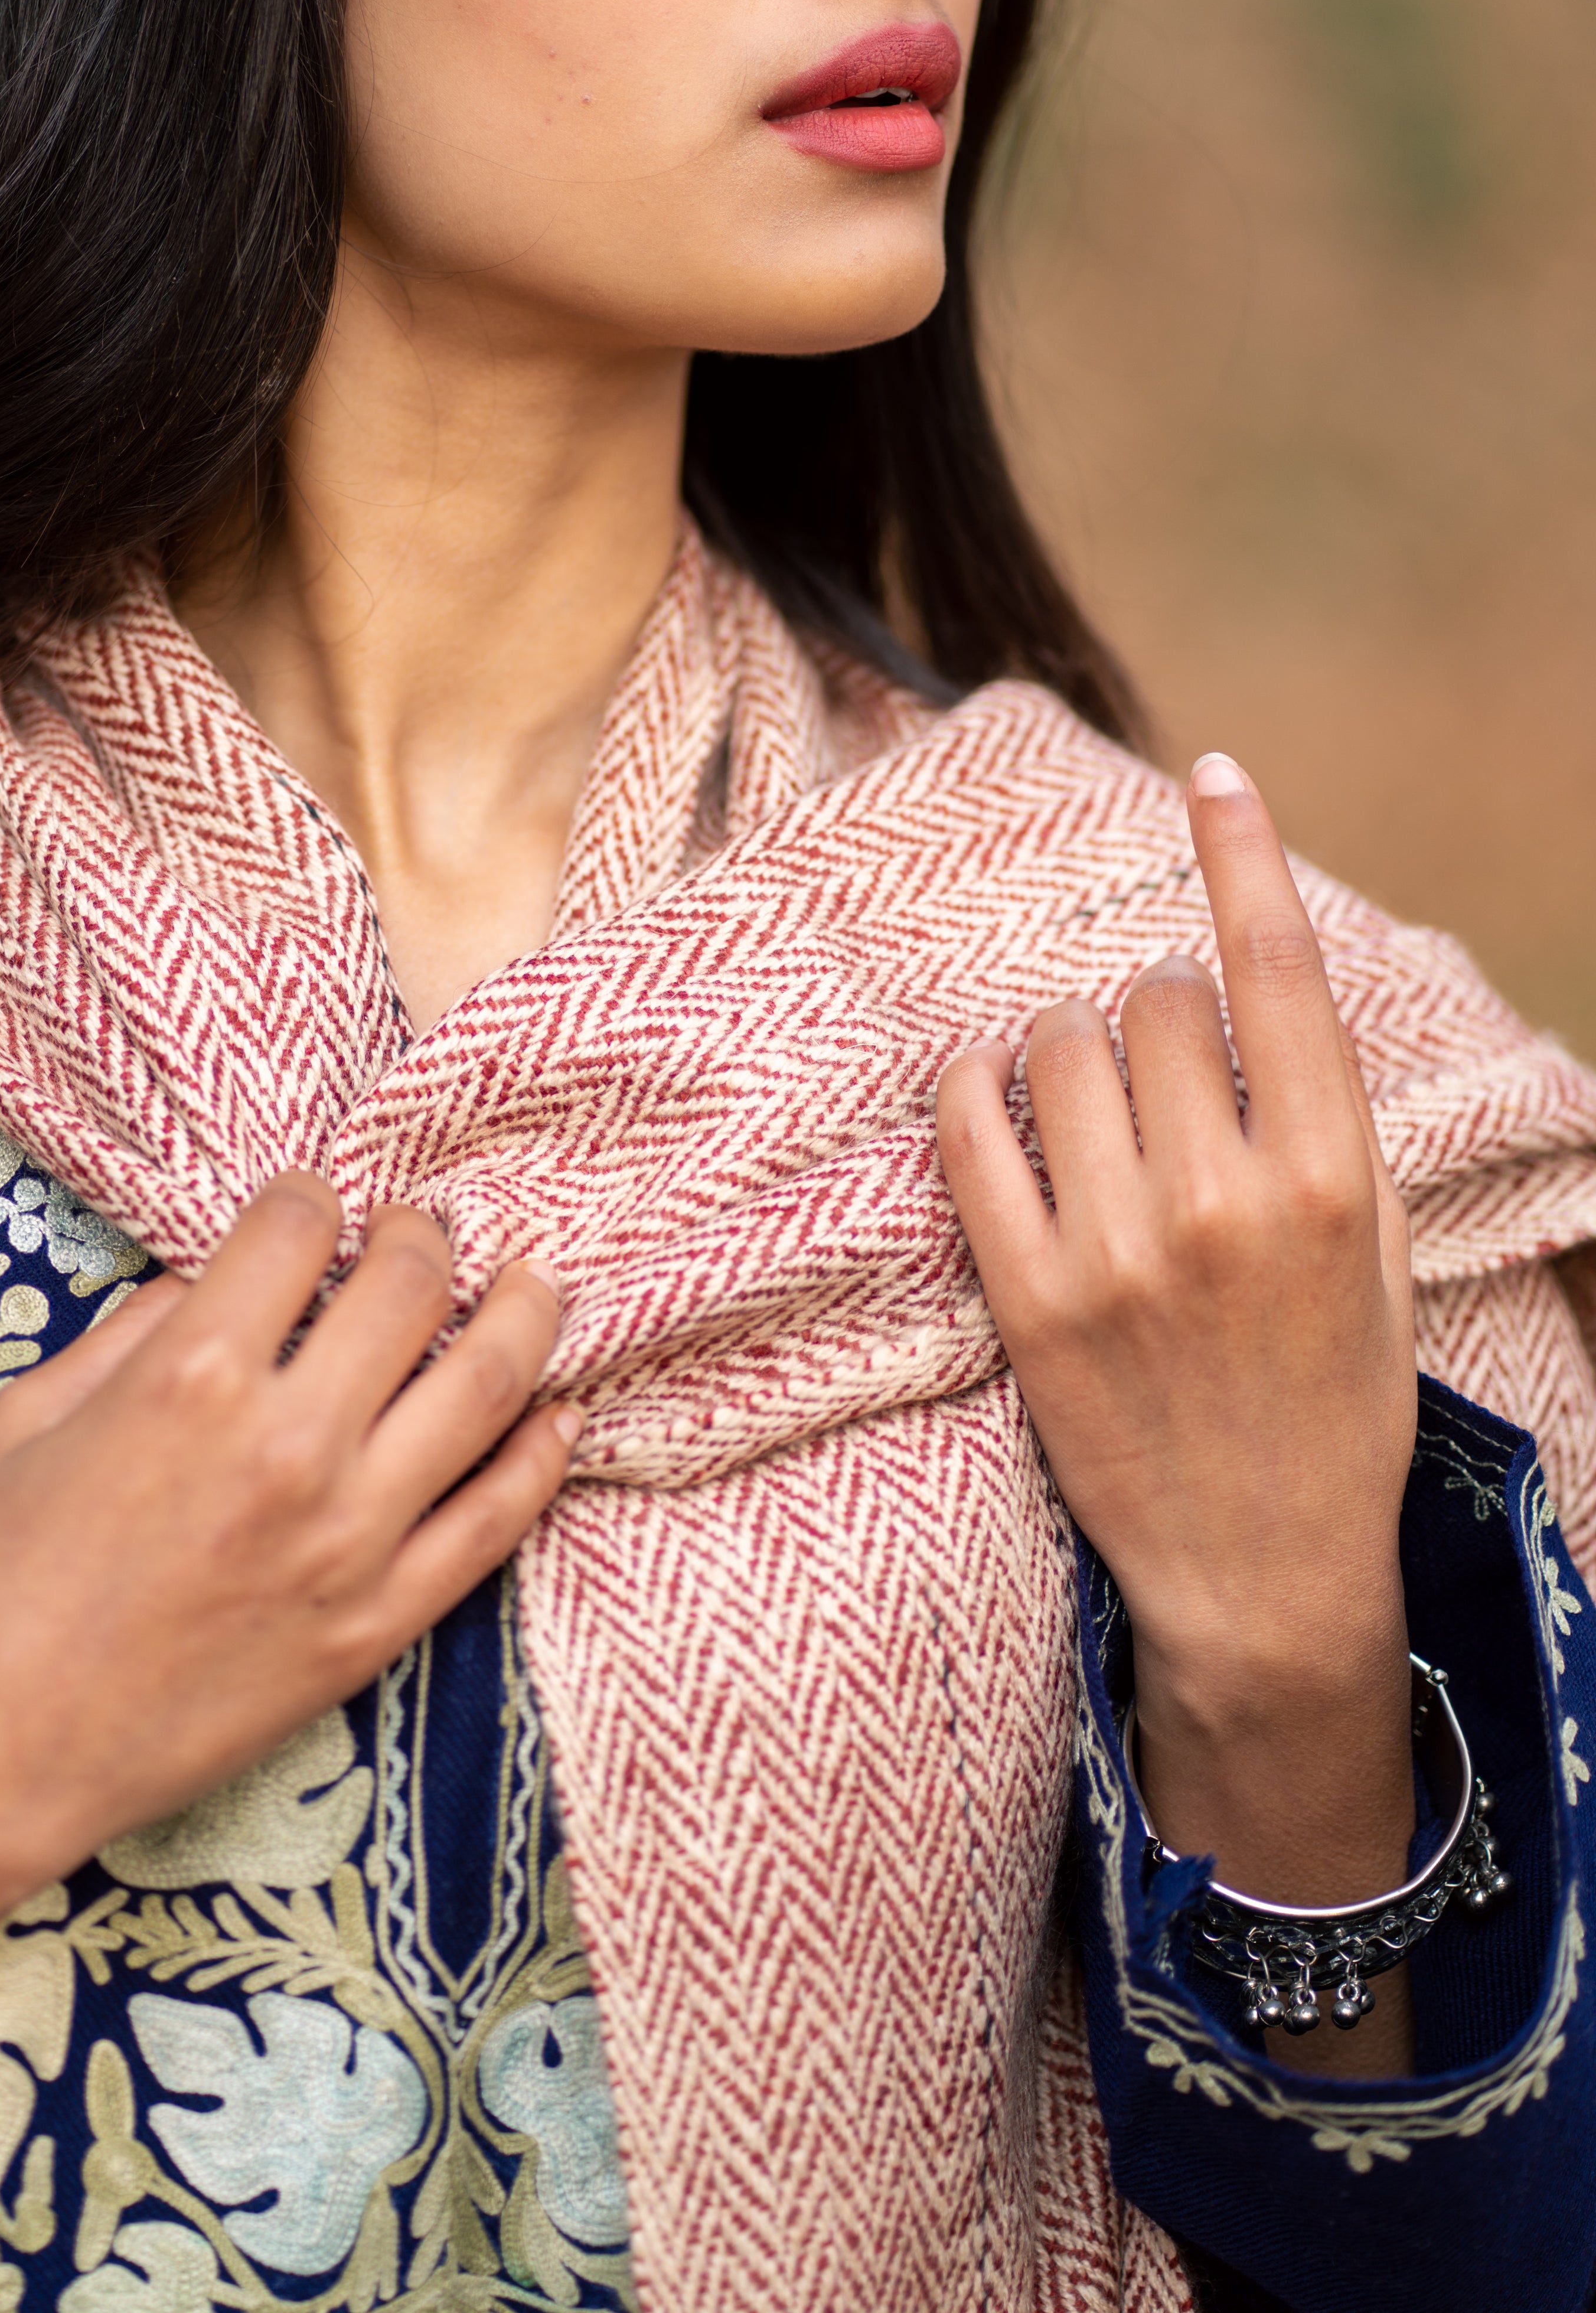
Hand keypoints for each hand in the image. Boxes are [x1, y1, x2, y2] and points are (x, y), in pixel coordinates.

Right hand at [0, 1174, 573, 2153]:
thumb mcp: (31, 1415)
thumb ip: (133, 1330)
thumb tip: (215, 1279)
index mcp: (192, 1377)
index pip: (296, 1229)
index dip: (308, 1196)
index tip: (312, 1203)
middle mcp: (289, 1445)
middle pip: (408, 1287)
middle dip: (419, 1233)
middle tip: (420, 1228)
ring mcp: (348, 1541)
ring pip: (484, 1389)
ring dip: (520, 1314)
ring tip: (532, 1280)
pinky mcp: (377, 1627)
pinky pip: (494, 1525)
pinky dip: (539, 1457)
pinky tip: (556, 1415)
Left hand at [936, 753, 1418, 2066]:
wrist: (1263, 1576)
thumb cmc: (1330, 1401)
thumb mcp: (1377, 1258)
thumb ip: (1322, 1124)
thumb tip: (1253, 983)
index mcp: (1332, 1183)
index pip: (1279, 976)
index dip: (1244, 856)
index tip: (1214, 771)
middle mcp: (1225, 1203)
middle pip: (1155, 1002)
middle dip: (1156, 1007)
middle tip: (1165, 1062)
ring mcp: (1117, 1252)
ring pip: (1057, 1046)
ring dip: (1069, 1044)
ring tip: (1093, 1101)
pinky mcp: (1027, 1299)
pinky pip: (969, 1127)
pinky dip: (975, 1088)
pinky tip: (995, 1098)